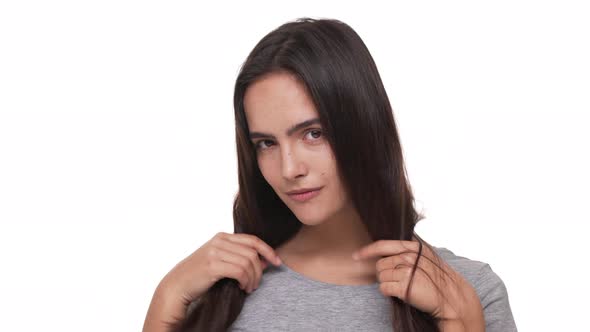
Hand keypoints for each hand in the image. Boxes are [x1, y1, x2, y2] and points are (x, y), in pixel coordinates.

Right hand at [161, 232, 281, 302]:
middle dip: (260, 270)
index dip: (268, 250)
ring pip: (247, 263)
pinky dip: (245, 280)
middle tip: (257, 283)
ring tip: (249, 288)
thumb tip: (264, 260)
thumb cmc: (200, 275)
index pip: (253, 240)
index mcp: (222, 236)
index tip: (277, 262)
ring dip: (253, 278)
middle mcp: (219, 241)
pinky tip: (243, 287)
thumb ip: (238, 256)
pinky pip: (239, 271)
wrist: (177, 285)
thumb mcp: (219, 259)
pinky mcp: (212, 265)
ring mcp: (215, 252)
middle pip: (252, 252)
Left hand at [352, 239, 480, 321]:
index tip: (356, 255)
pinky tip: (400, 293)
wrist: (451, 298)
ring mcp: (406, 271)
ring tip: (402, 286)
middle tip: (398, 279)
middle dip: (385, 273)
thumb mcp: (424, 257)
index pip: (383, 245)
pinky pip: (384, 288)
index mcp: (413, 247)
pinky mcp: (404, 286)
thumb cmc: (436, 279)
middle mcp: (409, 256)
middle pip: (380, 264)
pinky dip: (388, 292)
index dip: (367, 250)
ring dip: (387, 283)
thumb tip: (383, 253)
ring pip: (380, 276)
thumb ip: (407, 252)